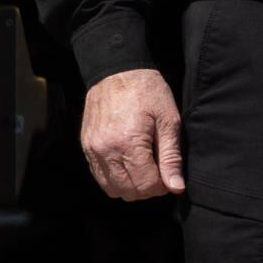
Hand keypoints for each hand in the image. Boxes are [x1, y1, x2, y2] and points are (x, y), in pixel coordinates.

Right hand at [80, 66, 185, 201]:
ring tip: (142, 170)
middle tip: (157, 173)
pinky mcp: (86, 147)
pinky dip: (114, 179)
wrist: (117, 70)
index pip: (146, 185)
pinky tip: (127, 166)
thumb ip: (171, 157)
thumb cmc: (148, 92)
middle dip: (147, 189)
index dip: (162, 186)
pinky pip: (99, 177)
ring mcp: (92, 149)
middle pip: (129, 191)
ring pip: (111, 188)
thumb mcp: (168, 121)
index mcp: (129, 143)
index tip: (168, 176)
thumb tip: (176, 187)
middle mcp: (106, 150)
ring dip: (130, 187)